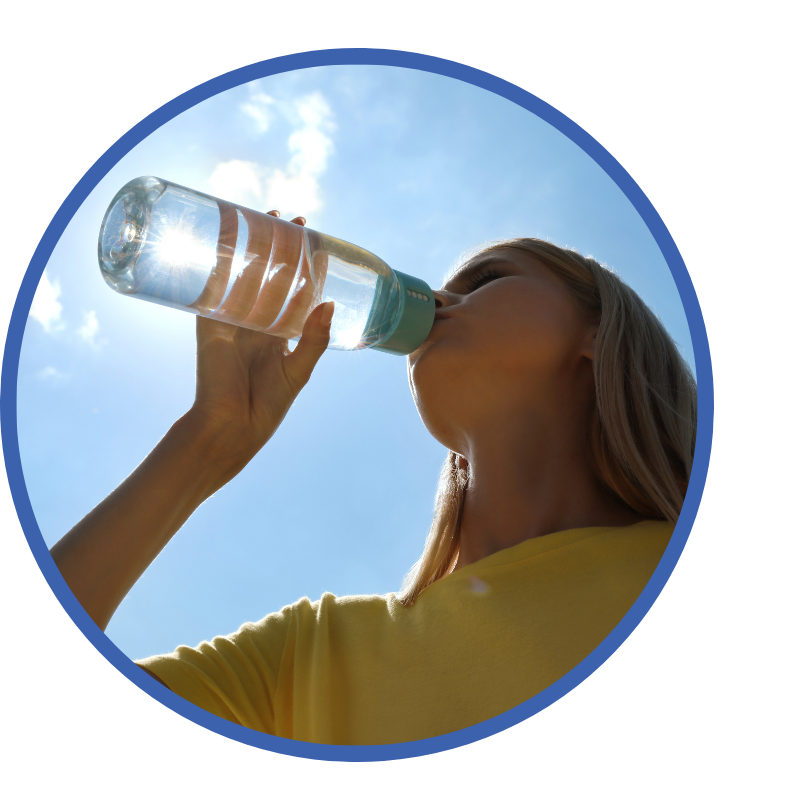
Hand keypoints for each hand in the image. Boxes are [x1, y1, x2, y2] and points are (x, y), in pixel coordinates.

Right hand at [184, 211, 333, 481]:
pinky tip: (226, 237)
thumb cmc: (269, 405)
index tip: (318, 242)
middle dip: (283, 247)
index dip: (306, 267)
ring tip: (270, 218)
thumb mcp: (299, 370)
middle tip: (295, 219)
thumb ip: (314, 338)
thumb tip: (329, 302)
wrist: (233, 427)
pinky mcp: (210, 323)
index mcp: (280, 334)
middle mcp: (257, 323)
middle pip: (271, 275)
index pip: (296, 291)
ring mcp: (233, 320)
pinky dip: (219, 262)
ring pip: (245, 274)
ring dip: (256, 247)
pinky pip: (213, 287)